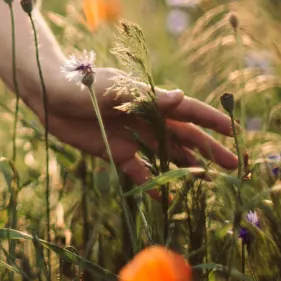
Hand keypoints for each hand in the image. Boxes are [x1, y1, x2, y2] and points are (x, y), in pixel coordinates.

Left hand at [0, 0, 237, 184]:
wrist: (47, 95)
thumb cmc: (81, 83)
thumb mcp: (113, 89)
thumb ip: (146, 98)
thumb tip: (181, 98)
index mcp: (149, 98)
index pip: (188, 110)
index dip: (211, 120)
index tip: (234, 130)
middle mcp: (145, 118)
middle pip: (184, 135)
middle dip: (208, 149)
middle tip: (233, 165)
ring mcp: (132, 135)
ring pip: (166, 153)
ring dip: (185, 166)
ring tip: (207, 181)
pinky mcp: (115, 151)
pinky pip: (138, 170)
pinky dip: (150, 183)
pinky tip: (163, 197)